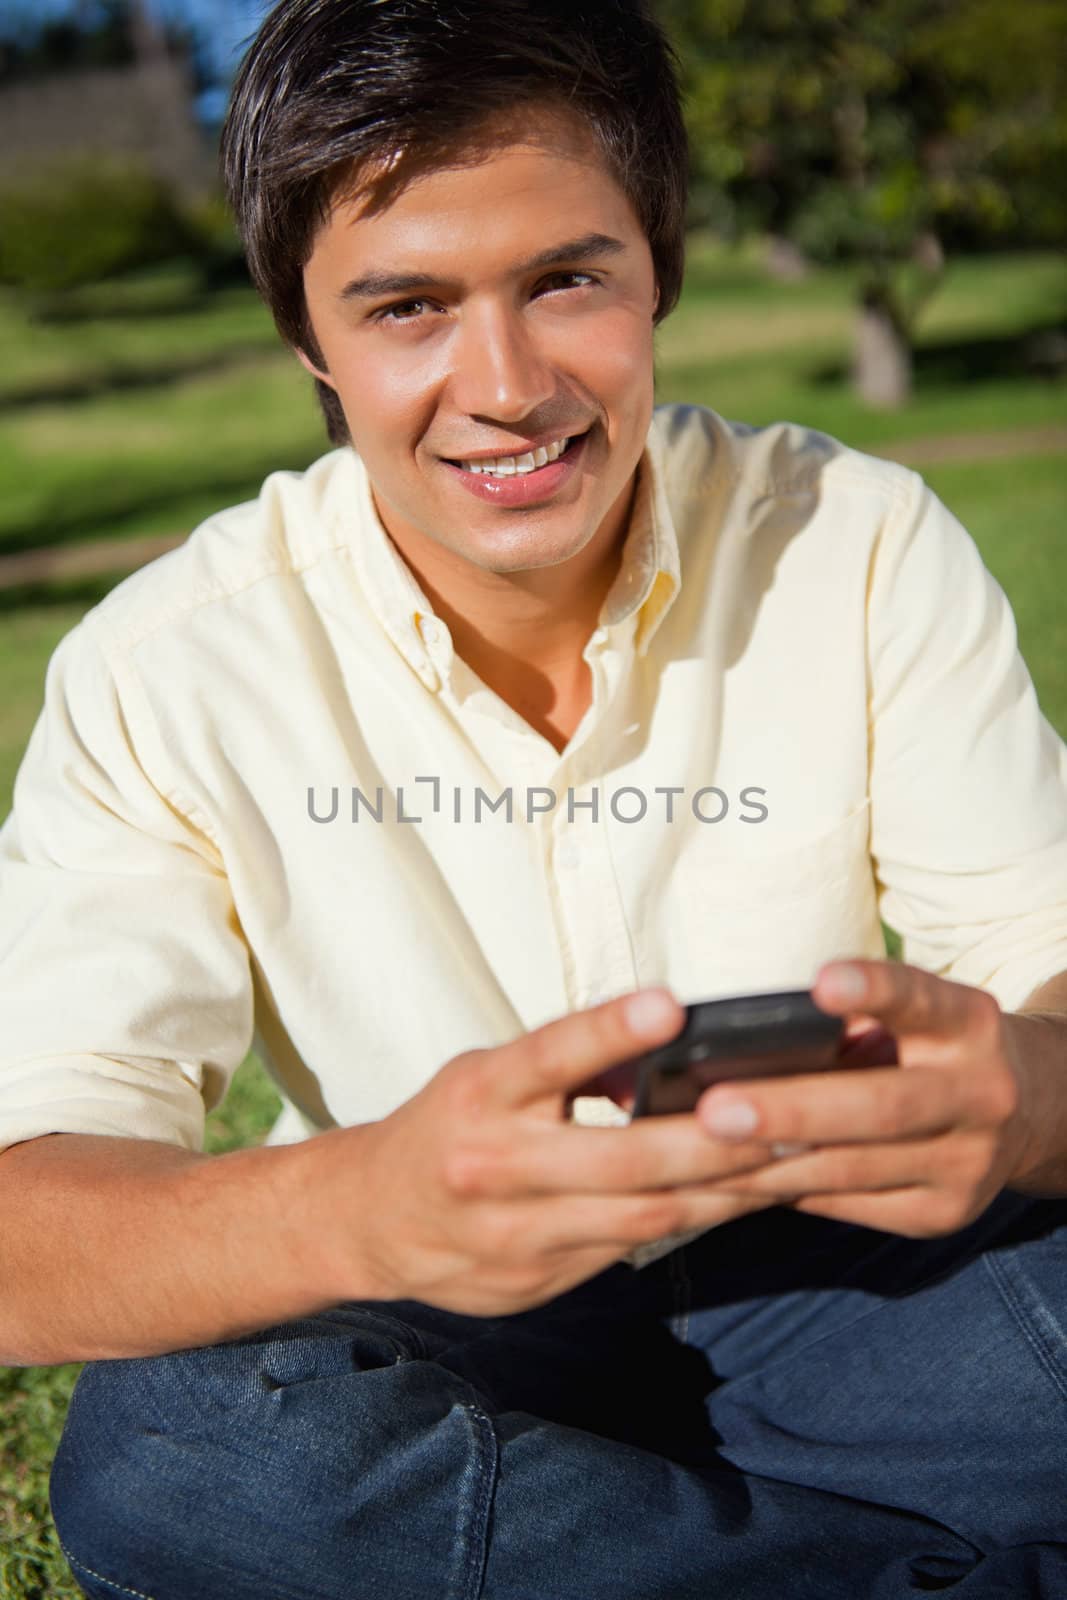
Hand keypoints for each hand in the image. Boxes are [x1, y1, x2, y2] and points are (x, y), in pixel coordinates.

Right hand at [316, 990, 787, 1316]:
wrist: (369, 1223)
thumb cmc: (450, 1126)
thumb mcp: (488, 1076)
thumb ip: (565, 1068)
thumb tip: (668, 1046)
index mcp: (479, 1095)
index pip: (547, 1055)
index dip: (608, 1031)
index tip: (669, 1005)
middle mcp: (493, 1165)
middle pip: (620, 1157)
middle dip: (714, 1140)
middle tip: (793, 1112)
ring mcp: (516, 1233)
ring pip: (642, 1215)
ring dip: (727, 1188)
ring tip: (797, 1157)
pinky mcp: (537, 1280)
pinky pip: (634, 1251)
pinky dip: (695, 1220)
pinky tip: (747, 1198)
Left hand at [694, 959, 1032, 1237]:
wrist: (1026, 1114)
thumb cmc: (926, 1047)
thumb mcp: (911, 1018)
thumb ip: (846, 1026)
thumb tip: (731, 1046)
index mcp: (968, 1025)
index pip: (921, 1000)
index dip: (874, 991)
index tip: (821, 985)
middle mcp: (982, 1093)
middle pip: (881, 1107)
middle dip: (791, 1110)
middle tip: (711, 1110)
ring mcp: (968, 1162)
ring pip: (855, 1169)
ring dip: (768, 1166)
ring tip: (696, 1158)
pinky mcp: (944, 1213)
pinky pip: (848, 1205)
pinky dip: (783, 1194)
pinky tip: (726, 1187)